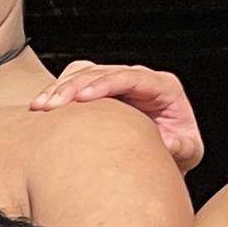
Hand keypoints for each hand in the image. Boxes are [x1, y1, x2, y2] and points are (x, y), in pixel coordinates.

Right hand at [30, 59, 203, 177]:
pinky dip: (56, 89)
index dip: (105, 84)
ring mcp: (118, 82)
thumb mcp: (187, 152)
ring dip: (59, 88)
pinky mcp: (100, 89)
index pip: (131, 77)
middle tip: (51, 105)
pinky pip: (75, 79)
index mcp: (163, 87)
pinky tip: (42, 105)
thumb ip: (181, 146)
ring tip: (40, 106)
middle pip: (101, 72)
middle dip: (73, 86)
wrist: (166, 155)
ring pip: (84, 72)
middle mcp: (139, 80)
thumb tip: (166, 141)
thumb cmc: (177, 149)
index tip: (83, 98)